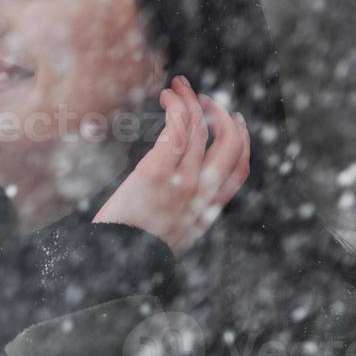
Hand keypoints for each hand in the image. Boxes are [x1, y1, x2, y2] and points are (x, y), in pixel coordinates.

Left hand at [91, 74, 251, 255]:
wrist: (112, 267)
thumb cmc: (132, 252)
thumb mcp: (170, 239)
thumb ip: (181, 217)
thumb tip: (180, 203)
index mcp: (206, 213)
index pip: (239, 171)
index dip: (242, 141)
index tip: (235, 121)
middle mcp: (200, 196)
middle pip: (229, 144)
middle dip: (221, 114)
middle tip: (206, 99)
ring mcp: (181, 183)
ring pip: (200, 129)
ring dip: (192, 100)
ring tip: (178, 88)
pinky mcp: (157, 172)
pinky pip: (179, 128)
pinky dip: (178, 106)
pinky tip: (168, 98)